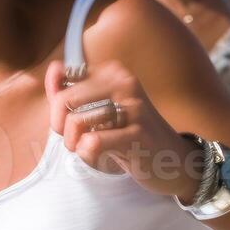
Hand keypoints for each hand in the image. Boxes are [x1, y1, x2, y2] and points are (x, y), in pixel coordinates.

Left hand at [45, 60, 199, 200]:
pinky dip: (88, 155)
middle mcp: (125, 83)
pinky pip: (92, 143)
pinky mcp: (139, 135)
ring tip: (91, 150)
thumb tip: (54, 68)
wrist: (174, 161)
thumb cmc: (129, 135)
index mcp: (114, 72)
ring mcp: (134, 108)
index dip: (58, 107)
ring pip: (76, 122)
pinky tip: (104, 158)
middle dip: (61, 127)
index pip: (64, 79)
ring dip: (75, 144)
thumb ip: (69, 90)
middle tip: (76, 141)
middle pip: (64, 100)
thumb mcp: (98, 110)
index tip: (71, 120)